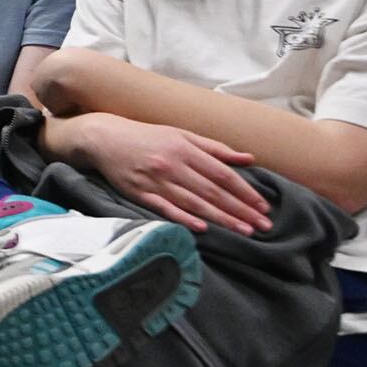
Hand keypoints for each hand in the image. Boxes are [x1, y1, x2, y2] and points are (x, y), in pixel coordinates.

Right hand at [53, 114, 268, 233]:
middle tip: (263, 226)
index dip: (244, 191)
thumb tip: (248, 159)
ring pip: (194, 203)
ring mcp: (155, 180)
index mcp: (184, 148)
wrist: (104, 137)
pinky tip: (202, 229)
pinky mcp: (139, 193)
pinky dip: (184, 218)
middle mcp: (172, 164)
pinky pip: (165, 209)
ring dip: (221, 218)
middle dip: (240, 210)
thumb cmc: (147, 136)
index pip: (222, 174)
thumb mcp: (181, 134)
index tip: (263, 206)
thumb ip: (215, 148)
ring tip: (244, 231)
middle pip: (212, 191)